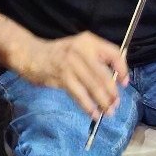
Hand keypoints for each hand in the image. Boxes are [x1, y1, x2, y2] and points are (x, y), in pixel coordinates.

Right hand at [13, 31, 127, 118]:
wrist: (31, 54)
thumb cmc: (58, 54)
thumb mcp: (79, 49)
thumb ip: (95, 60)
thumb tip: (113, 82)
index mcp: (89, 41)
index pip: (114, 53)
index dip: (122, 69)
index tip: (124, 83)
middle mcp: (82, 50)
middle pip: (104, 74)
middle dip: (112, 92)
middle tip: (115, 104)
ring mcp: (71, 63)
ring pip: (93, 86)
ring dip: (102, 101)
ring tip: (108, 112)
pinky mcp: (62, 76)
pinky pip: (79, 94)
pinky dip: (88, 106)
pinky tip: (93, 113)